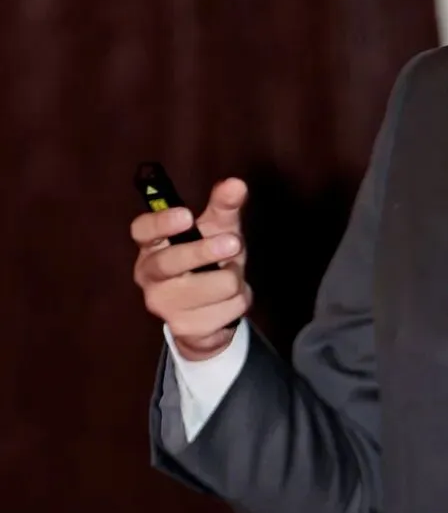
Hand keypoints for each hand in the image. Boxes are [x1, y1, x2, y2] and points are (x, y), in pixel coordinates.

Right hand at [131, 178, 251, 360]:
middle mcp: (149, 275)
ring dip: (236, 278)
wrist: (209, 314)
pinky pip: (229, 308)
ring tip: (230, 277)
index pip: (142, 230)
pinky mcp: (183, 328)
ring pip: (214, 285)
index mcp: (151, 245)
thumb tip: (236, 184)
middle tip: (233, 243)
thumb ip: (224, 207)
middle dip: (206, 251)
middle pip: (171, 262)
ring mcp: (163, 304)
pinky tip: (229, 301)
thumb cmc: (209, 261)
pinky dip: (240, 301)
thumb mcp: (217, 231)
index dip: (161, 223)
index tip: (186, 214)